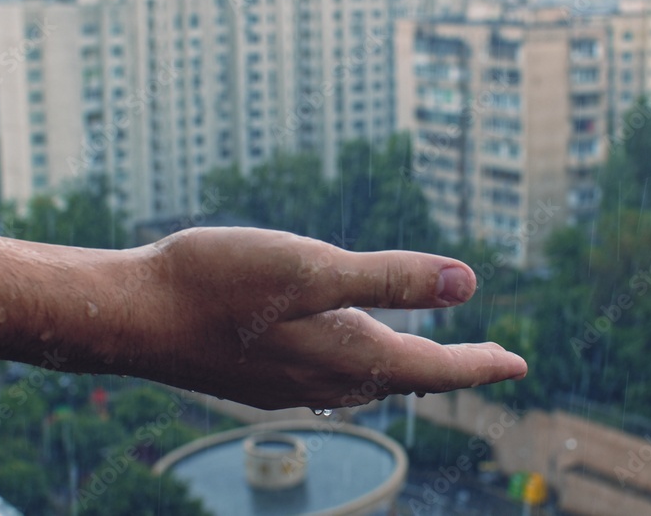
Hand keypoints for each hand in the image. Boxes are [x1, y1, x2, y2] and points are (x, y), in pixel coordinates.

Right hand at [127, 227, 527, 409]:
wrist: (132, 315)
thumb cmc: (218, 283)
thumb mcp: (312, 268)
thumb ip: (389, 278)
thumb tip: (468, 283)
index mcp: (347, 353)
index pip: (434, 367)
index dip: (480, 363)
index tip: (517, 364)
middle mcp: (324, 379)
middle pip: (405, 378)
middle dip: (449, 368)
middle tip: (485, 359)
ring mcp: (288, 382)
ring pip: (368, 380)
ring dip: (407, 367)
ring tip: (427, 354)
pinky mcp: (260, 374)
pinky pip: (331, 376)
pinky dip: (361, 363)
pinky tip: (347, 349)